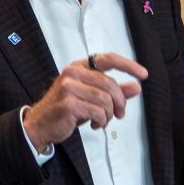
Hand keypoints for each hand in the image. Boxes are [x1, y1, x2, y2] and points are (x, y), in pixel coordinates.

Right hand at [23, 52, 148, 151]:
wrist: (40, 125)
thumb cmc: (67, 110)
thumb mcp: (92, 98)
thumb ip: (113, 92)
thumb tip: (136, 87)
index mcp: (79, 67)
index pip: (108, 59)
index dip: (128, 65)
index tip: (144, 75)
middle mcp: (73, 73)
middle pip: (110, 84)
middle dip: (120, 102)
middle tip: (120, 114)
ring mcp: (69, 87)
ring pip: (105, 100)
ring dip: (109, 115)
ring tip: (103, 121)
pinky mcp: (68, 103)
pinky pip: (98, 112)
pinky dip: (102, 121)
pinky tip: (96, 125)